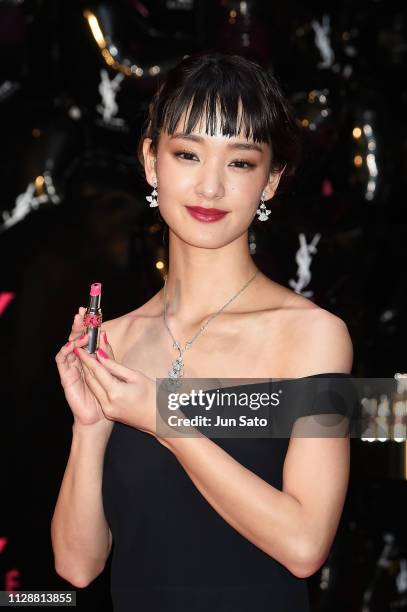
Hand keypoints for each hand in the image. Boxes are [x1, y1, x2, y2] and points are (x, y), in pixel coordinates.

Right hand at [55, 307, 114, 430]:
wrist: (98, 417)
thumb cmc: (104, 394)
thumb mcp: (109, 370)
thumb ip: (107, 353)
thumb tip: (104, 334)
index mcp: (89, 357)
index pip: (87, 336)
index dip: (88, 323)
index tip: (92, 311)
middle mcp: (79, 360)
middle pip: (76, 337)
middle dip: (78, 324)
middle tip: (81, 312)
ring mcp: (71, 367)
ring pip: (68, 346)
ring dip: (73, 336)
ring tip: (81, 329)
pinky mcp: (65, 376)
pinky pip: (62, 360)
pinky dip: (66, 351)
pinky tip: (72, 345)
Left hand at [73, 336, 157, 436]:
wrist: (159, 418)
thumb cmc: (153, 396)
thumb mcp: (136, 376)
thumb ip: (116, 366)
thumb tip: (101, 355)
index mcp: (116, 392)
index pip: (97, 371)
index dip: (88, 358)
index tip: (80, 348)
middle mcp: (108, 403)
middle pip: (91, 380)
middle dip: (86, 365)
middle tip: (84, 351)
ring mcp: (107, 410)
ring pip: (93, 388)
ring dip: (90, 374)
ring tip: (89, 360)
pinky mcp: (109, 413)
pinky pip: (99, 395)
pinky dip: (97, 384)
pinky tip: (98, 374)